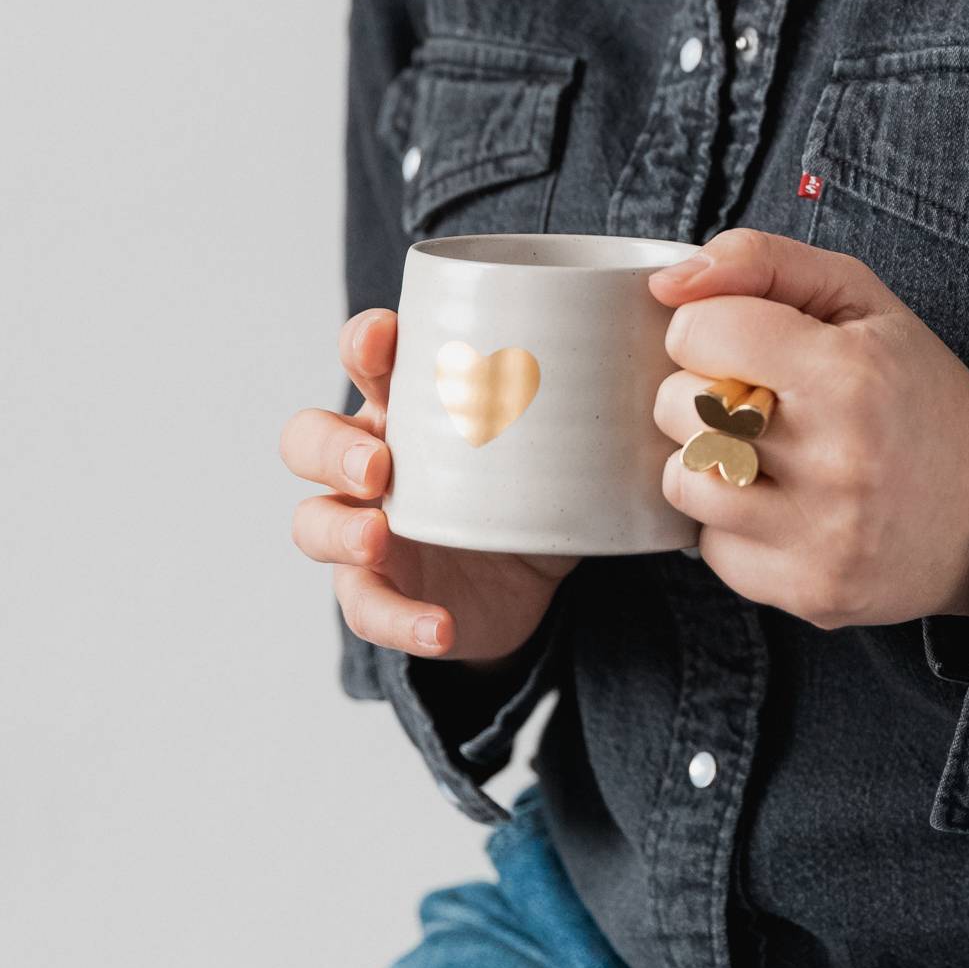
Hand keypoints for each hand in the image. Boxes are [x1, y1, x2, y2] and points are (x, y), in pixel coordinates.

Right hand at [280, 310, 579, 668]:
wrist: (528, 582)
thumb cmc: (531, 487)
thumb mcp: (557, 446)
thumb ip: (585, 411)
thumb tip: (660, 364)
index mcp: (410, 405)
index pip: (366, 359)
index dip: (363, 343)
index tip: (382, 339)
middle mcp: (373, 459)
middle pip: (308, 438)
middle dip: (331, 445)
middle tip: (378, 464)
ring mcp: (365, 527)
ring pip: (311, 522)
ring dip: (338, 528)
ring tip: (377, 538)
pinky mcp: (377, 591)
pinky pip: (368, 607)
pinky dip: (401, 620)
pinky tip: (439, 628)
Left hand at [646, 230, 968, 629]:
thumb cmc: (913, 389)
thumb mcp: (859, 297)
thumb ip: (762, 262)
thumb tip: (667, 283)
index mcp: (849, 372)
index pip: (699, 332)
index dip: (710, 328)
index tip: (743, 343)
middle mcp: (836, 457)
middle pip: (678, 406)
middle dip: (699, 391)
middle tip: (752, 397)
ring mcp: (823, 534)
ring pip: (683, 481)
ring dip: (705, 459)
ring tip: (757, 451)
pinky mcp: (810, 590)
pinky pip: (712, 547)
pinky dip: (731, 522)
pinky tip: (780, 504)